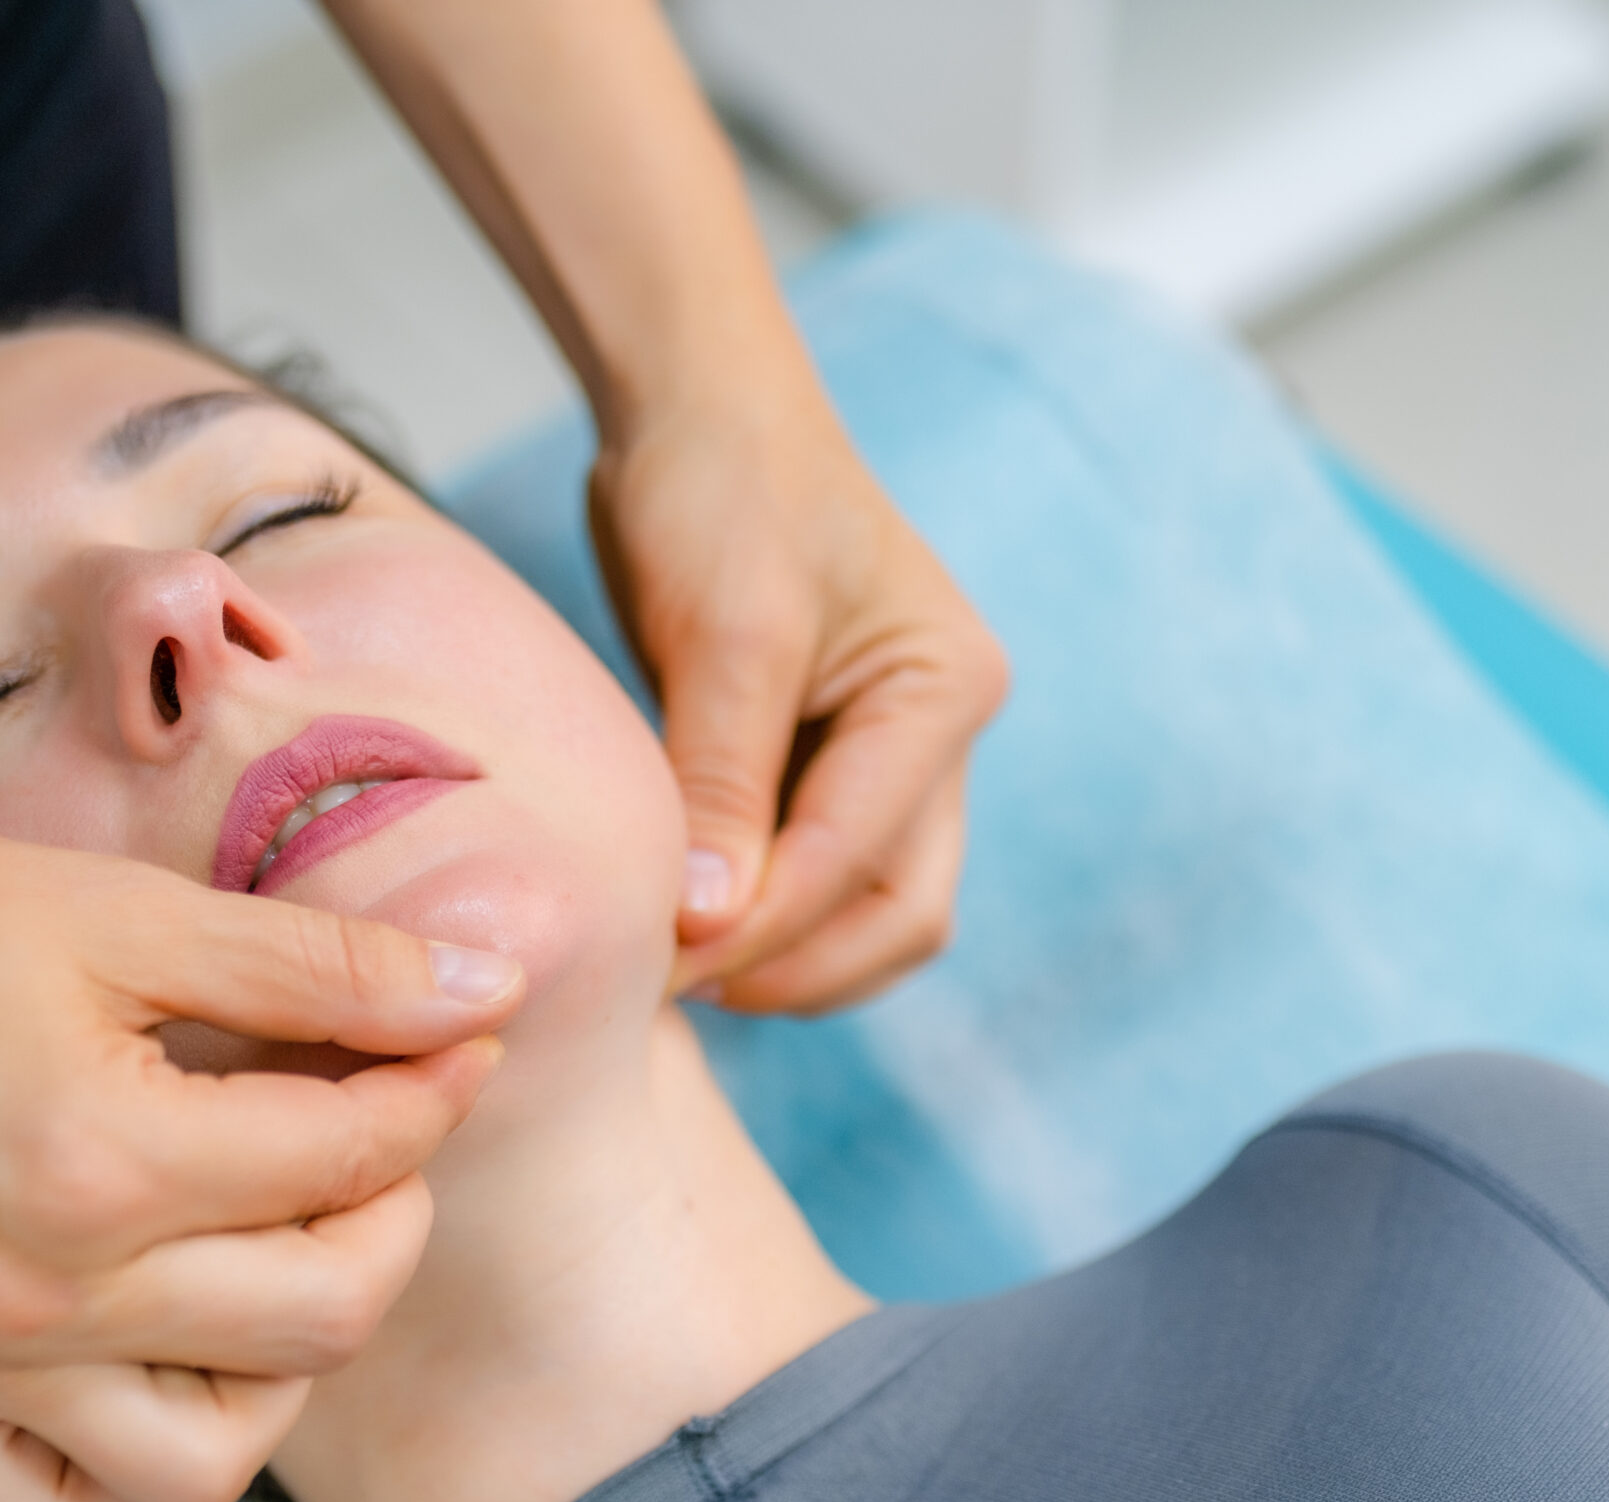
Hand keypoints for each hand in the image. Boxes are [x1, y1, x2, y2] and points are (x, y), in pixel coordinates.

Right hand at [0, 777, 521, 1501]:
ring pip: (217, 1457)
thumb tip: (484, 987)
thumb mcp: (126, 912)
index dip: (436, 1085)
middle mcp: (49, 1297)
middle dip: (394, 1215)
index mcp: (103, 1161)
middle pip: (325, 1317)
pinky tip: (169, 1352)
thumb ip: (319, 965)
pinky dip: (138, 1462)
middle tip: (376, 1131)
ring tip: (283, 1246)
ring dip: (290, 1358)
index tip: (457, 1032)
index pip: (352, 1158)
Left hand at [589, 373, 1007, 1013]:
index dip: (766, 929)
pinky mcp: (824, 760)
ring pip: (864, 908)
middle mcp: (935, 735)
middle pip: (900, 912)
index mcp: (944, 695)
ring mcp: (886, 753)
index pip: (863, 858)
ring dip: (784, 955)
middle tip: (677, 987)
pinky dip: (760, 913)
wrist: (694, 407)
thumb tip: (710, 923)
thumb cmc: (725, 489)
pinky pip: (813, 871)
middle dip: (797, 966)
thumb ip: (725, 780)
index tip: (664, 963)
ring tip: (676, 968)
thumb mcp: (729, 632)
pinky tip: (684, 925)